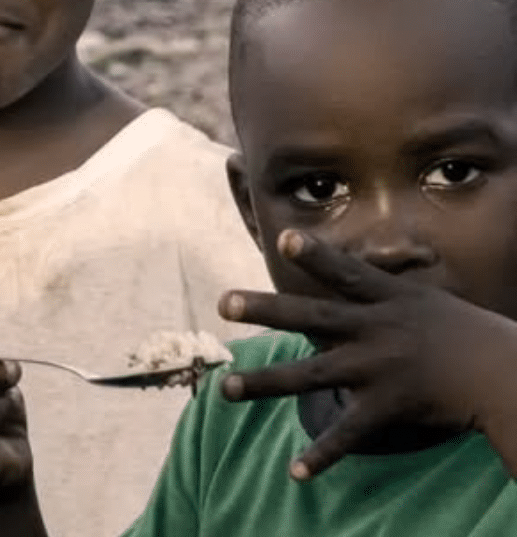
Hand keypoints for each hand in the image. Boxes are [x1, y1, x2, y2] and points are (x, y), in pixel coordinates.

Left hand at [220, 229, 516, 480]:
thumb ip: (383, 287)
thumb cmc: (465, 333)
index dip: (317, 256)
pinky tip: (296, 471)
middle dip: (266, 310)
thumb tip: (355, 263)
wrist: (504, 375)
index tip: (285, 239)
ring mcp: (379, 370)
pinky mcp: (387, 407)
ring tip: (225, 389)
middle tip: (222, 303)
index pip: (347, 273)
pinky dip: (323, 455)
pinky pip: (348, 434)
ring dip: (265, 383)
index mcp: (389, 300)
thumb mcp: (425, 298)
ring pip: (311, 376)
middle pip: (312, 318)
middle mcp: (378, 331)